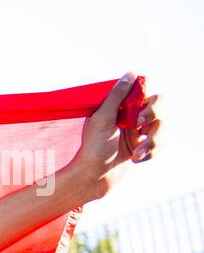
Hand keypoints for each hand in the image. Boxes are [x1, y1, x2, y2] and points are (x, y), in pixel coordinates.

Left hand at [66, 72, 160, 202]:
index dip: (148, 102)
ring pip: (161, 128)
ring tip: (138, 153)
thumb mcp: (103, 118)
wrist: (92, 178)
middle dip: (154, 116)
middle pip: (158, 108)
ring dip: (154, 140)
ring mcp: (136, 134)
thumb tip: (131, 74)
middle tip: (139, 126)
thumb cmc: (93, 148)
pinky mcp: (140, 149)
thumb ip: (117, 96)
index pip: (145, 95)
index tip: (138, 114)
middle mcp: (129, 119)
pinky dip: (151, 152)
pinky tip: (137, 160)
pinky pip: (158, 145)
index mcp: (119, 109)